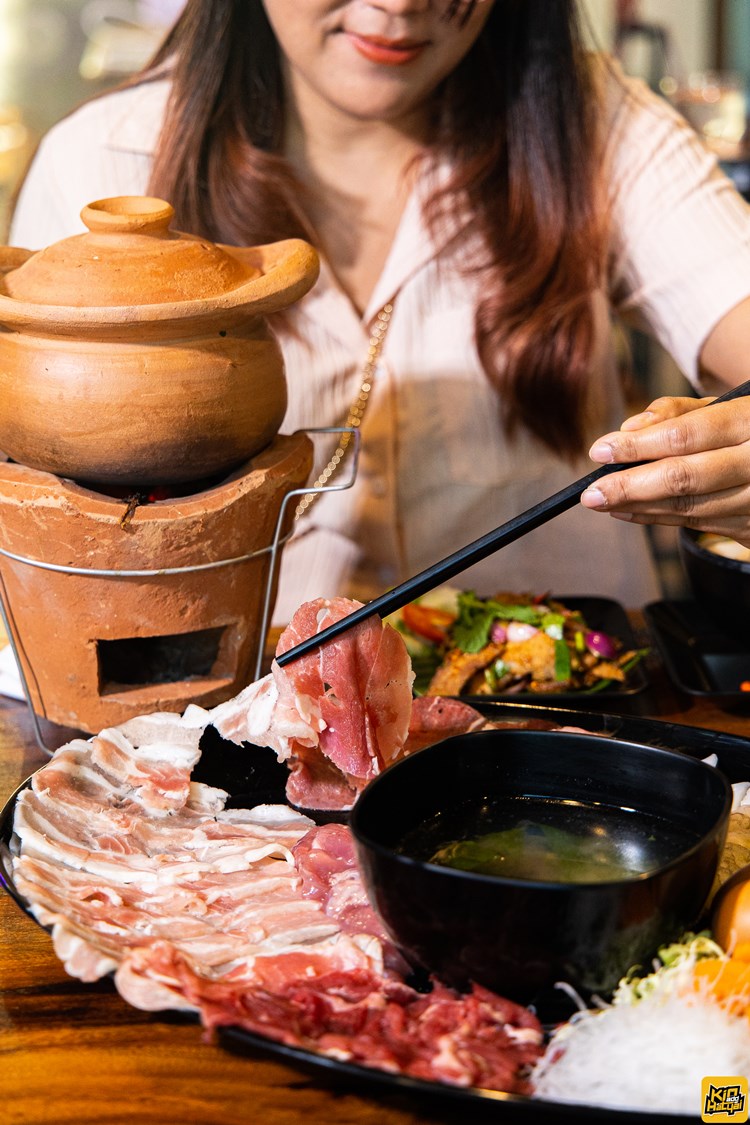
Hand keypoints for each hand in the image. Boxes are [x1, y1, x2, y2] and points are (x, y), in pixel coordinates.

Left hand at [580, 390, 749, 547]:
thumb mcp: (727, 405)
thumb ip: (677, 412)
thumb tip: (630, 427)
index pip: (685, 436)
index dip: (638, 446)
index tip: (601, 451)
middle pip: (684, 479)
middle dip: (630, 487)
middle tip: (592, 493)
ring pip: (690, 509)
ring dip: (640, 508)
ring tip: (604, 501)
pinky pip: (699, 526)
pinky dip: (659, 519)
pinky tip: (631, 511)